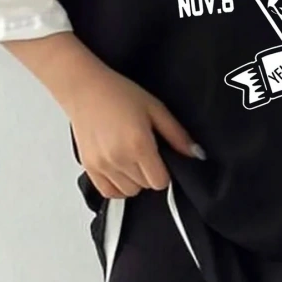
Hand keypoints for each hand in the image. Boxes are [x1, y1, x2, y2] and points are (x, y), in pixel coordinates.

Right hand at [59, 61, 202, 199]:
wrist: (85, 88)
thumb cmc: (120, 94)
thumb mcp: (155, 108)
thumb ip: (177, 135)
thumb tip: (196, 154)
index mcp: (139, 144)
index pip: (160, 181)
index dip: (165, 171)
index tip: (161, 157)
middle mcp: (119, 158)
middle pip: (146, 186)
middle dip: (150, 173)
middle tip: (145, 152)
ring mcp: (102, 165)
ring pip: (129, 191)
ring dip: (134, 180)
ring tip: (131, 158)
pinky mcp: (89, 167)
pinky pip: (109, 192)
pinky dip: (118, 186)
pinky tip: (120, 169)